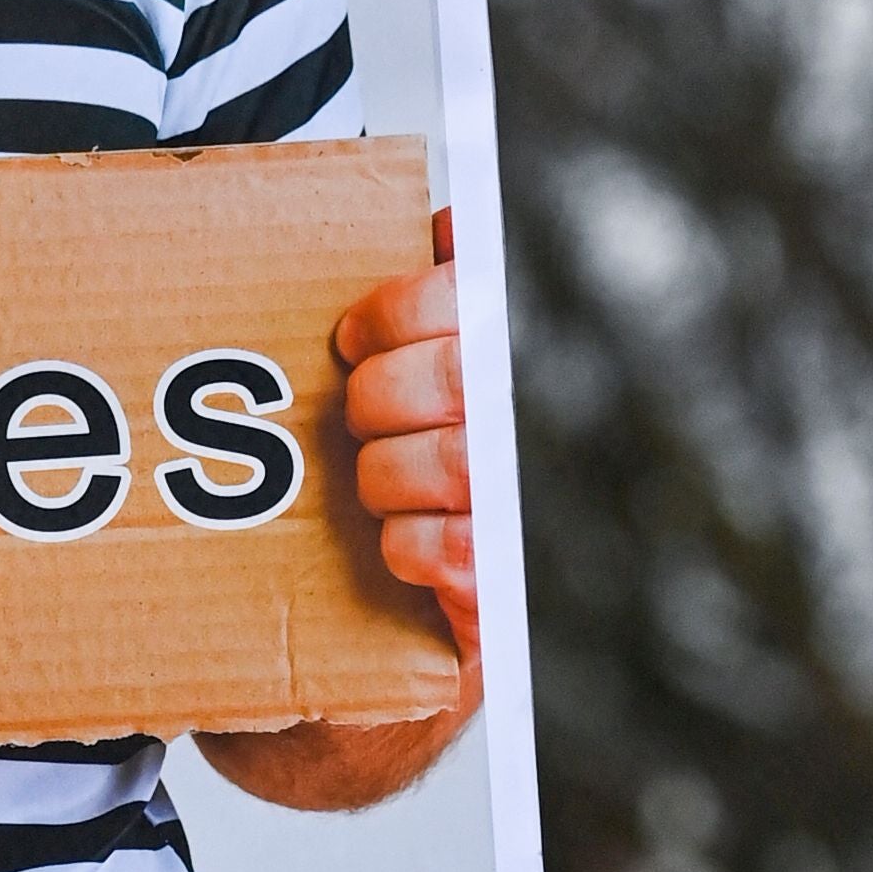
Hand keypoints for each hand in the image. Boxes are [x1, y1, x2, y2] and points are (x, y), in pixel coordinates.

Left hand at [194, 210, 481, 808]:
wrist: (376, 649)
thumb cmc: (384, 496)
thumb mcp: (397, 391)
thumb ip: (429, 297)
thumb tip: (443, 222)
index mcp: (503, 364)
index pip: (474, 297)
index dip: (402, 308)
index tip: (350, 334)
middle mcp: (523, 432)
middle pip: (461, 374)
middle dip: (383, 391)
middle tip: (353, 414)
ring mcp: (518, 513)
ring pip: (458, 461)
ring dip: (389, 472)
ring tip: (371, 485)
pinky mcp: (501, 595)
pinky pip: (454, 550)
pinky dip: (409, 545)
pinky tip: (394, 547)